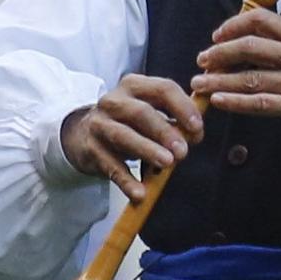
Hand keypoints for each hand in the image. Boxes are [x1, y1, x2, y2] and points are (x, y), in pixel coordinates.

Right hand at [61, 77, 203, 202]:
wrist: (82, 134)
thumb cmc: (127, 123)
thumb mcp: (148, 113)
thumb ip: (173, 121)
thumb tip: (194, 135)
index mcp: (135, 86)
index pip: (163, 88)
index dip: (183, 107)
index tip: (198, 127)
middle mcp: (115, 101)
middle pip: (142, 112)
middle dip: (165, 131)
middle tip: (183, 151)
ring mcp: (100, 124)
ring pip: (123, 135)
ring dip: (147, 150)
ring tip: (167, 164)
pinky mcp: (91, 149)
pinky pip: (110, 166)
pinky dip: (126, 181)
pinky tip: (140, 193)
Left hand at [191, 8, 280, 140]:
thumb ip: (272, 45)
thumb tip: (228, 43)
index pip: (261, 20)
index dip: (233, 25)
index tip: (216, 37)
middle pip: (251, 48)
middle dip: (220, 54)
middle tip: (201, 61)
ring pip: (251, 78)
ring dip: (220, 81)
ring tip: (199, 84)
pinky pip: (260, 103)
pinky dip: (235, 102)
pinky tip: (218, 101)